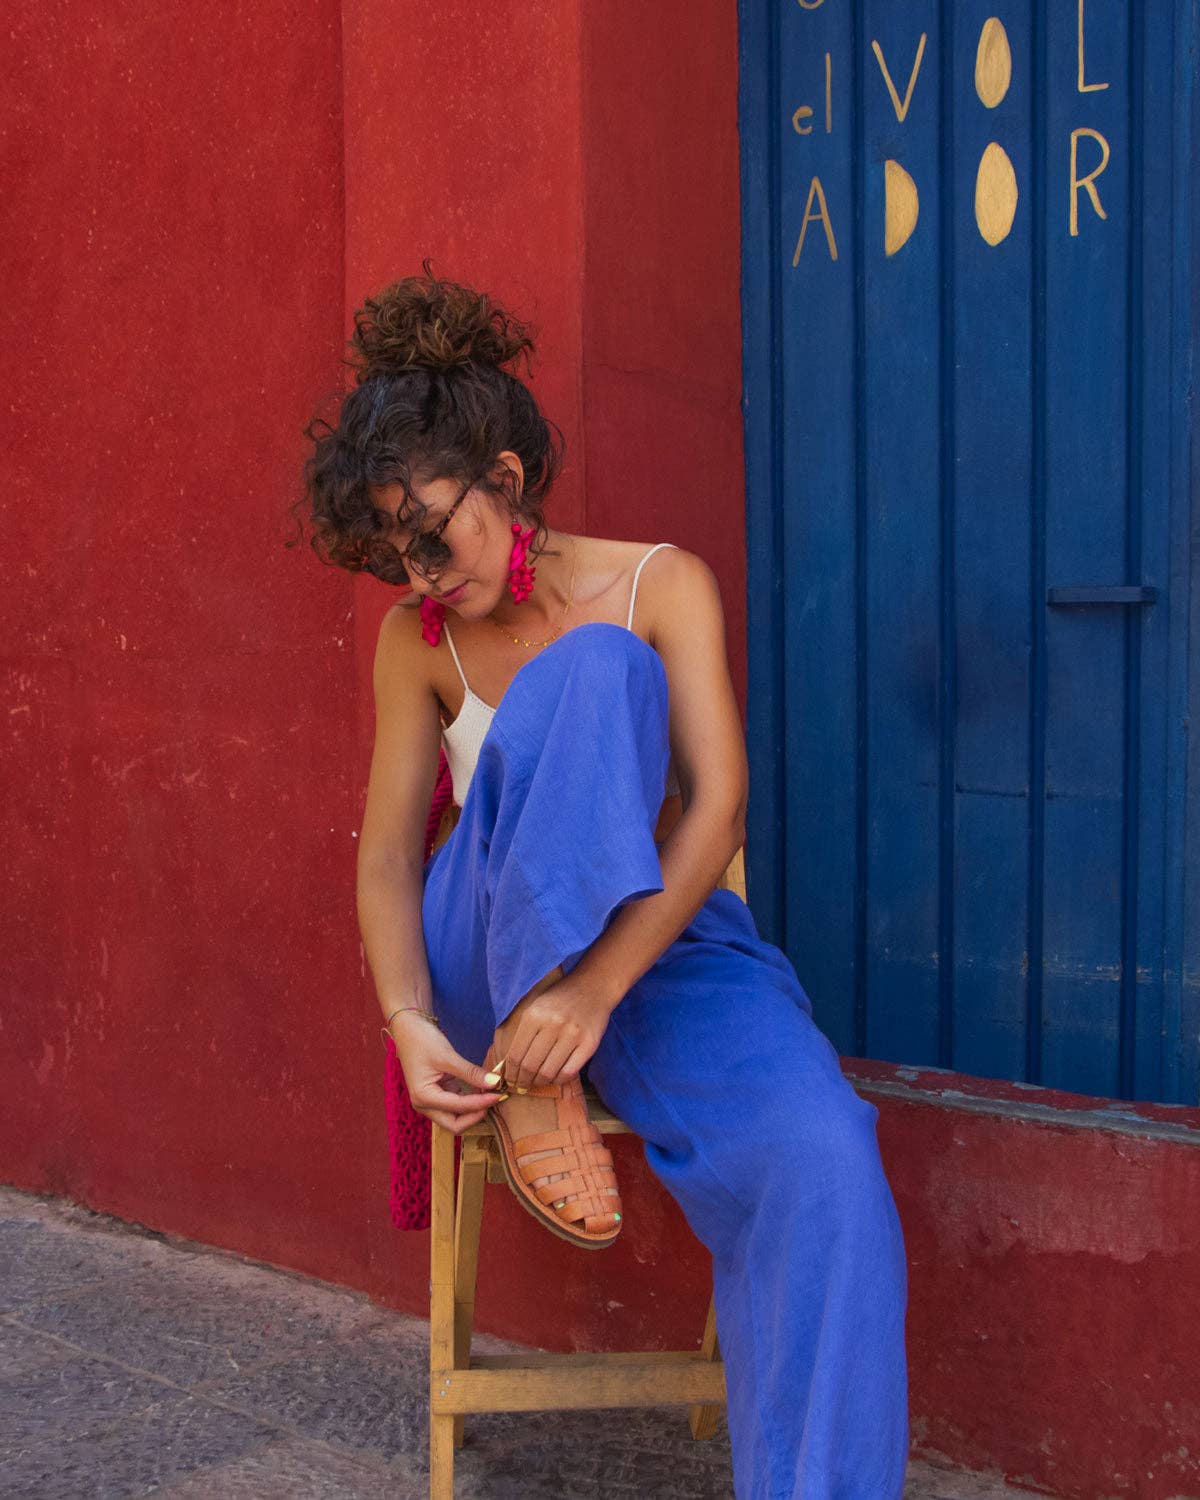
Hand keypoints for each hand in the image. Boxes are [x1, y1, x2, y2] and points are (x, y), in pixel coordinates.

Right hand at [389, 1016, 502, 1134]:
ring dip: (474, 1109)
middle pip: (455, 1124)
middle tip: (495, 1099)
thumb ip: (471, 1073)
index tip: (499, 1094)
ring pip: (456, 1117)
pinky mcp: (437, 1094)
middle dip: (476, 1115)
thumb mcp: (448, 1056)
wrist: (407, 1028)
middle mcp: (425, 1105)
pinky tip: (482, 1089)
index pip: (459, 1108)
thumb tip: (494, 1082)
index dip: (481, 1103)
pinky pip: (456, 1105)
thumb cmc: (421, 1040)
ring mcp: (431, 1101)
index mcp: (423, 1098)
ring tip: (492, 1094)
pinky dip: (470, 1100)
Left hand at [494, 973, 614, 1090]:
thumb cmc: (560, 999)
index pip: (515, 1055)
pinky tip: (555, 1076)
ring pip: (548, 1072)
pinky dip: (558, 1080)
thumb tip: (507, 1066)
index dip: (510, 1073)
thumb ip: (521, 1034)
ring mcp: (572, 1034)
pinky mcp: (589, 1044)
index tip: (509, 1080)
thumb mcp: (536, 1008)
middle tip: (522, 1086)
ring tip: (537, 1082)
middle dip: (522, 1081)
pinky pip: (568, 1073)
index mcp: (534, 1016)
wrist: (593, 986)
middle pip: (530, 1066)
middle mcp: (552, 1024)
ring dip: (539, 1083)